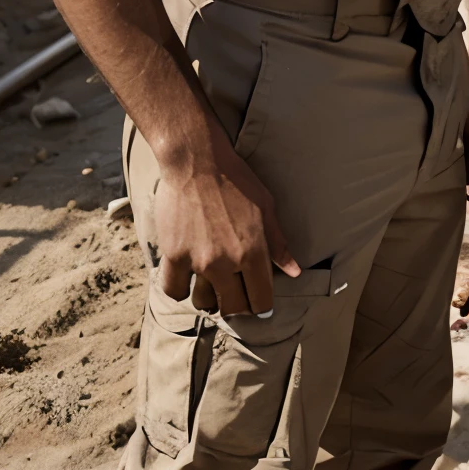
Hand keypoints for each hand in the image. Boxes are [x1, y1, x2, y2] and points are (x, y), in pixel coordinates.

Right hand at [155, 141, 299, 315]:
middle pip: (234, 307)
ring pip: (204, 303)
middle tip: (237, 297)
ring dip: (210, 299)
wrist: (197, 162)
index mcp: (254, 251)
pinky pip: (174, 290)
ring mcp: (198, 262)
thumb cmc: (237, 180)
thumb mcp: (267, 207)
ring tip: (213, 287)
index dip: (262, 305)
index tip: (260, 304)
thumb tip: (295, 272)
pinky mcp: (173, 256)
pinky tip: (187, 278)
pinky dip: (180, 289)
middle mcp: (226, 262)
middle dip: (239, 306)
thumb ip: (279, 244)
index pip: (261, 298)